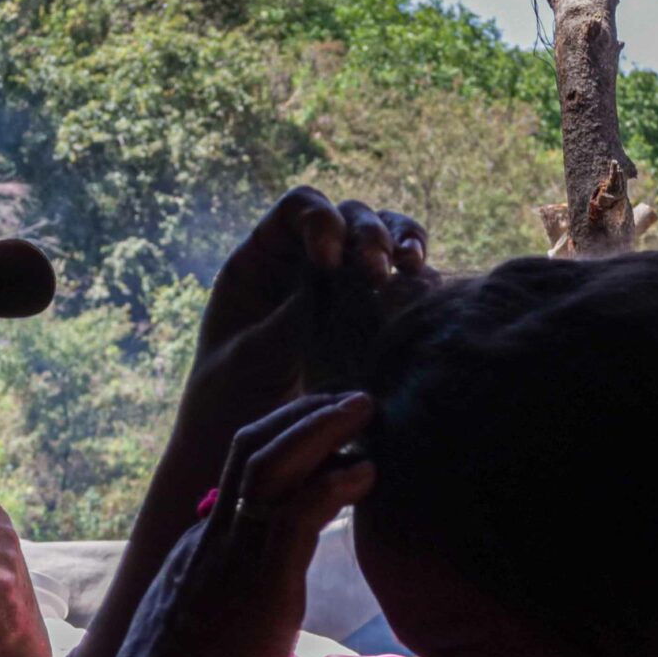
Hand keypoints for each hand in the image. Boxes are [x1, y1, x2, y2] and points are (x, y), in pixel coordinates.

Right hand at [104, 392, 378, 656]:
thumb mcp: (195, 630)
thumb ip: (216, 602)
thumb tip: (235, 601)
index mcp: (200, 547)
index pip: (240, 477)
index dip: (282, 445)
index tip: (319, 432)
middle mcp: (214, 536)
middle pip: (251, 447)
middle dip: (300, 415)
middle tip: (347, 399)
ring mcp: (236, 553)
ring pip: (275, 463)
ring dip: (322, 426)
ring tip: (364, 407)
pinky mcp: (264, 580)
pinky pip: (300, 510)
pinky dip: (336, 482)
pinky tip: (367, 473)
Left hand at [180, 189, 431, 447]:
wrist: (252, 448)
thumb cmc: (230, 397)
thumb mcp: (251, 355)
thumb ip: (289, 317)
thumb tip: (338, 277)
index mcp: (263, 256)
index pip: (299, 208)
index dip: (321, 219)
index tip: (329, 259)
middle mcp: (306, 258)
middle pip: (351, 215)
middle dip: (370, 235)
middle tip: (378, 273)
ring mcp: (344, 284)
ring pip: (386, 239)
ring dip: (405, 244)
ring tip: (414, 269)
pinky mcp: (374, 314)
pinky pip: (405, 283)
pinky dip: (420, 283)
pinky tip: (427, 297)